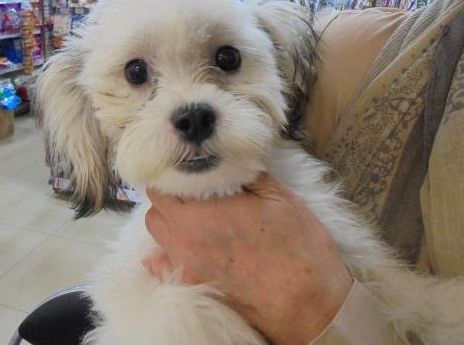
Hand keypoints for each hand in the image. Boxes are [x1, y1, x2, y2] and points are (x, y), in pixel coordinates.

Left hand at [144, 173, 351, 344]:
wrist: (307, 303)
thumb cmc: (297, 248)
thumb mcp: (279, 198)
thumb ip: (250, 175)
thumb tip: (236, 161)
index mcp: (203, 213)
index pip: (163, 187)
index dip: (173, 176)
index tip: (189, 171)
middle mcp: (186, 239)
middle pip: (156, 209)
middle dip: (170, 197)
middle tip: (194, 191)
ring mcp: (188, 265)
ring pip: (158, 233)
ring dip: (168, 220)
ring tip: (194, 215)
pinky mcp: (195, 284)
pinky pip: (162, 265)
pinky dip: (165, 253)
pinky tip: (186, 245)